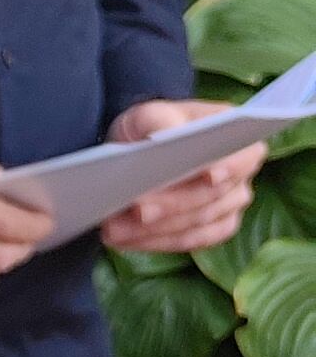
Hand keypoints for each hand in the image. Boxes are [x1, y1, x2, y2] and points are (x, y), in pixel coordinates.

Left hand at [101, 98, 266, 255]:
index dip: (228, 167)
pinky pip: (189, 241)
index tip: (209, 175)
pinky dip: (155, 242)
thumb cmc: (150, 126)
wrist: (141, 148)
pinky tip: (125, 241)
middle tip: (135, 209)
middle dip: (171, 205)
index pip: (242, 155)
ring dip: (154, 229)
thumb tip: (168, 135)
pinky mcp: (214, 228)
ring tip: (114, 229)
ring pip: (197, 223)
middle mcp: (242, 174)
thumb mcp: (149, 114)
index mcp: (238, 138)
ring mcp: (231, 203)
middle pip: (211, 195)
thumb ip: (161, 120)